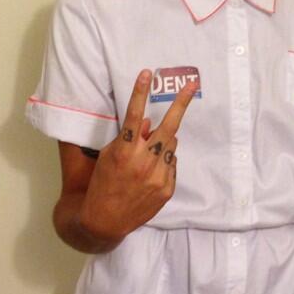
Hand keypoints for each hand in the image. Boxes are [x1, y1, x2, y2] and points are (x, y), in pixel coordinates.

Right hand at [79, 69, 196, 241]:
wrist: (104, 220)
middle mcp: (144, 162)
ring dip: (162, 142)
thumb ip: (128, 138)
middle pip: (169, 127)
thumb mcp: (107, 156)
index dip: (140, 92)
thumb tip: (146, 123)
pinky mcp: (167, 189)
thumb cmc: (101, 184)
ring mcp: (158, 176)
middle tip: (192, 86)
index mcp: (124, 151)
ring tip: (146, 154)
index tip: (147, 73)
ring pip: (170, 145)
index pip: (134, 114)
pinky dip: (162, 162)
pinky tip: (148, 173)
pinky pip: (171, 164)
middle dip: (181, 104)